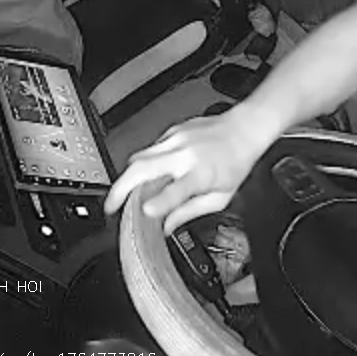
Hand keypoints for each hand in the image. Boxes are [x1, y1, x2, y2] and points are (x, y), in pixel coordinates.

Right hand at [104, 106, 278, 233]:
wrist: (245, 128)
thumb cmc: (236, 161)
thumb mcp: (220, 196)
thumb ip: (190, 212)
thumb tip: (168, 226)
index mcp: (201, 173)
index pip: (176, 189)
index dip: (159, 202)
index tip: (145, 212)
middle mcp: (185, 154)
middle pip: (142, 167)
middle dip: (121, 188)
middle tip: (111, 206)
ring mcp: (176, 139)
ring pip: (139, 156)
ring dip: (127, 176)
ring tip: (123, 194)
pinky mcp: (171, 131)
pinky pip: (149, 149)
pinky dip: (143, 164)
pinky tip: (148, 175)